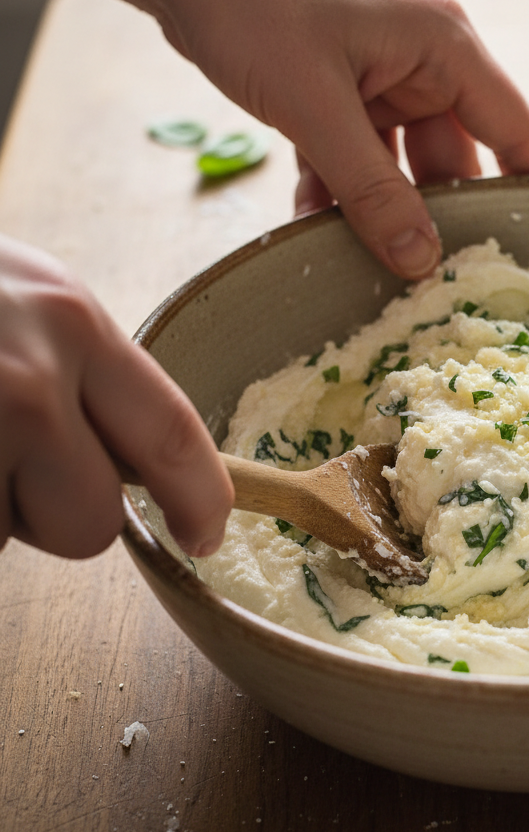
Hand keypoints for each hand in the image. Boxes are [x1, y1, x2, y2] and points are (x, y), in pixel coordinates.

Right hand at [0, 236, 231, 558]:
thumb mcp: (21, 295)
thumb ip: (80, 362)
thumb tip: (123, 448)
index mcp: (73, 321)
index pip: (173, 433)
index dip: (200, 498)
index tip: (205, 533)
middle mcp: (31, 376)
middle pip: (95, 520)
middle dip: (59, 515)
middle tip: (10, 463)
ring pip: (15, 536)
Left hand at [150, 0, 528, 278]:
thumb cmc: (254, 3)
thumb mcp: (317, 106)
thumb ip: (372, 189)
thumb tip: (420, 260)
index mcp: (444, 46)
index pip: (516, 128)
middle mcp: (422, 62)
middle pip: (454, 159)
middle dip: (439, 218)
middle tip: (435, 283)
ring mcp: (380, 78)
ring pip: (398, 167)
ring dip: (377, 211)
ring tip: (367, 267)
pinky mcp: (339, 93)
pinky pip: (353, 158)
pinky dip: (335, 192)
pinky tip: (310, 228)